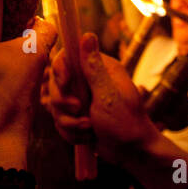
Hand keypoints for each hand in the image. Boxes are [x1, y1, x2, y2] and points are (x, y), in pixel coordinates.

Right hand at [41, 33, 156, 166]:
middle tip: (80, 110)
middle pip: (56, 83)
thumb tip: (87, 35)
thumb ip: (93, 68)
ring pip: (56, 105)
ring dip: (69, 121)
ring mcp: (82, 98)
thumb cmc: (126, 123)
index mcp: (100, 68)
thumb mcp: (107, 95)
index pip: (67, 57)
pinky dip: (70, 132)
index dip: (60, 69)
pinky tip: (87, 136)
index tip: (65, 83)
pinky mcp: (77, 116)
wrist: (131, 153)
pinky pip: (60, 120)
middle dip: (64, 102)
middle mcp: (89, 80)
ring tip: (88, 128)